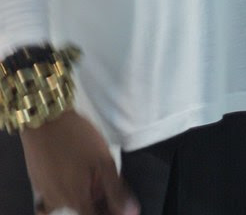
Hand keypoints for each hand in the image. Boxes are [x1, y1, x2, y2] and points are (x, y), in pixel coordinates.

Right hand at [20, 110, 139, 214]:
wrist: (45, 118)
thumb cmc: (76, 137)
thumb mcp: (103, 160)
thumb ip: (116, 189)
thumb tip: (130, 212)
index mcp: (76, 200)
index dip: (108, 208)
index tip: (112, 194)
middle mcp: (58, 203)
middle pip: (82, 208)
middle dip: (94, 194)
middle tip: (98, 171)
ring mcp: (45, 193)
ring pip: (68, 199)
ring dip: (80, 188)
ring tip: (84, 164)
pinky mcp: (37, 181)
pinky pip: (54, 191)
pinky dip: (64, 183)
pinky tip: (69, 165)